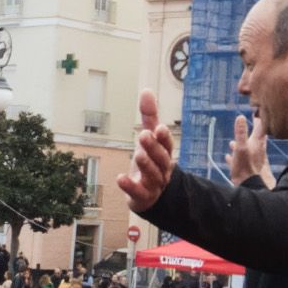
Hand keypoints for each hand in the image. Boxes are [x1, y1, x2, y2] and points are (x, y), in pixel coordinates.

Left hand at [117, 91, 177, 211]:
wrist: (150, 194)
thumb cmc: (150, 161)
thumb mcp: (150, 138)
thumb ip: (149, 116)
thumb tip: (146, 90)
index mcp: (164, 153)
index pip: (167, 144)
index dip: (164, 137)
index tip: (158, 128)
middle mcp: (162, 169)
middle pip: (161, 159)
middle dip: (154, 147)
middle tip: (143, 136)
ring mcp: (154, 184)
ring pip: (153, 175)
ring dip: (146, 165)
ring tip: (137, 154)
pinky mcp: (143, 196)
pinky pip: (138, 192)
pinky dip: (130, 186)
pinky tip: (120, 179)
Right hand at [225, 114, 267, 185]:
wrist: (249, 186)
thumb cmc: (245, 166)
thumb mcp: (241, 147)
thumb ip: (241, 133)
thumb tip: (241, 117)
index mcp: (257, 142)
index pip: (260, 126)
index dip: (258, 117)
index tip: (256, 110)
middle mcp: (257, 149)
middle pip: (255, 136)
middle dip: (250, 129)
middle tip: (247, 123)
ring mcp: (252, 158)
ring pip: (247, 147)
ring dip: (240, 143)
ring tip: (232, 140)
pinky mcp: (246, 167)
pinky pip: (240, 159)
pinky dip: (234, 156)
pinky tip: (228, 156)